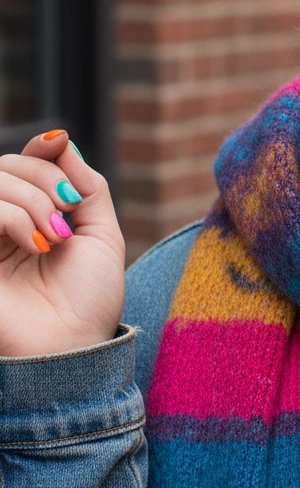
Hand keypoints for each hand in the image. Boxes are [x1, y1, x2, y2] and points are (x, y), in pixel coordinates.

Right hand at [0, 131, 125, 356]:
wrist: (73, 346)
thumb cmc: (88, 299)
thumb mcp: (102, 233)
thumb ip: (86, 185)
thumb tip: (61, 140)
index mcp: (31, 216)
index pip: (24, 161)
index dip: (44, 152)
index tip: (65, 160)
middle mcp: (1, 225)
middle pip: (7, 164)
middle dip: (44, 179)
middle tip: (67, 215)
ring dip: (31, 199)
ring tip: (54, 236)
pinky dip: (13, 216)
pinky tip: (37, 245)